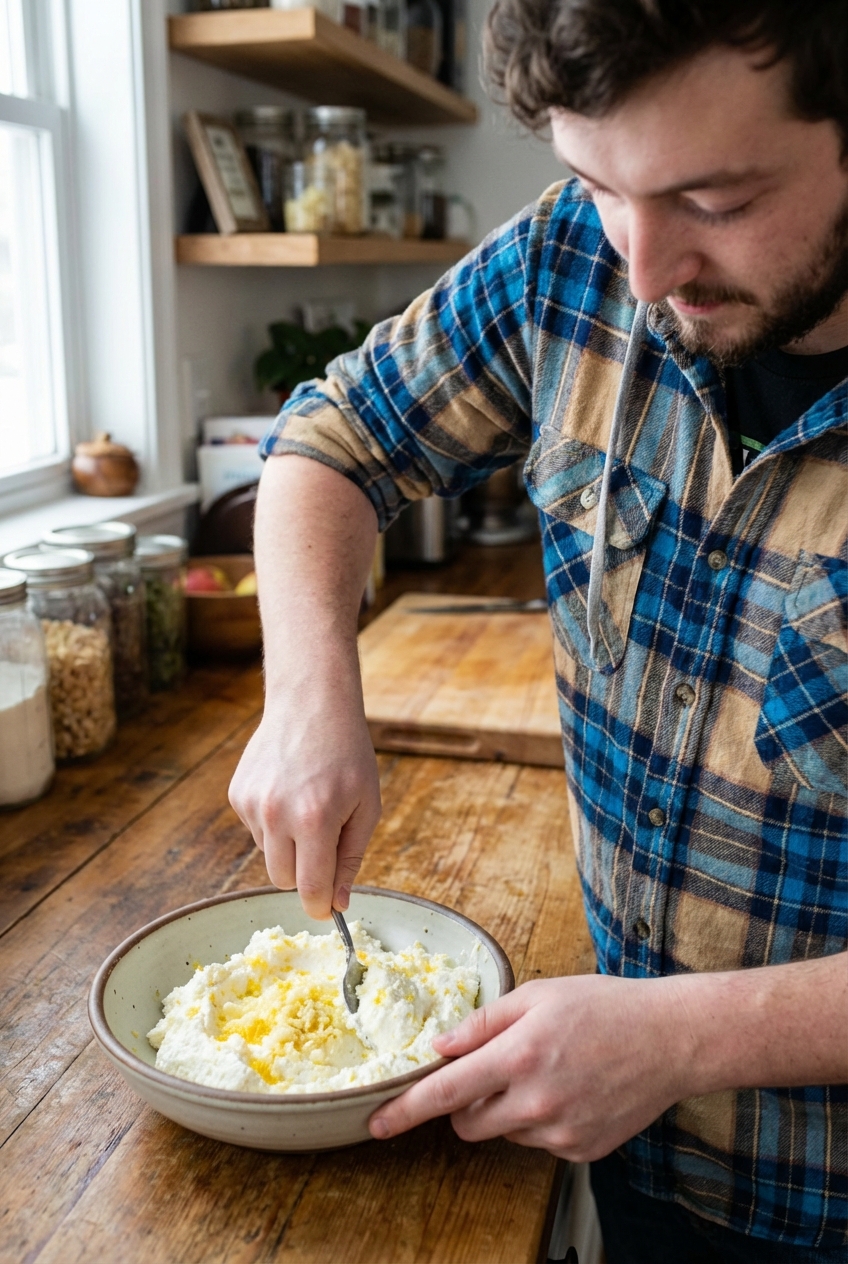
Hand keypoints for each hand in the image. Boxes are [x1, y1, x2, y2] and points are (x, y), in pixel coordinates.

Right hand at [228, 675, 381, 919]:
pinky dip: (273, 824)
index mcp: (315, 820)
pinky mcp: (237, 795)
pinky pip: (256, 831)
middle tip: (326, 846)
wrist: (311, 703)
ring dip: (289, 846)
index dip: (321, 906)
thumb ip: (351, 859)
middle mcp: (276, 815)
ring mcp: (252, 804)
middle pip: (283, 881)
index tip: (330, 909)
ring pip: (269, 856)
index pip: (310, 889)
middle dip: (305, 876)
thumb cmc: (348, 754)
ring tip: (308, 805)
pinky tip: (289, 792)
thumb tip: (339, 904)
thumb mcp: (366, 806)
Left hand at [369, 974, 692, 1159]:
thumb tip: (439, 1047)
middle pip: (467, 1123)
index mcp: (520, 1056)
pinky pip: (538, 1143)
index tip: (376, 1124)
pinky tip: (571, 1090)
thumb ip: (484, 1024)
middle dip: (465, 1103)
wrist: (671, 1039)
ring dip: (507, 1109)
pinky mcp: (580, 1150)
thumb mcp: (539, 995)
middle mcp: (536, 1101)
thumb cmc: (604, 1007)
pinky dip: (541, 1121)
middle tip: (494, 1070)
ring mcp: (560, 1132)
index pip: (446, 1093)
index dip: (405, 1110)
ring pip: (503, 1133)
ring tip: (548, 1071)